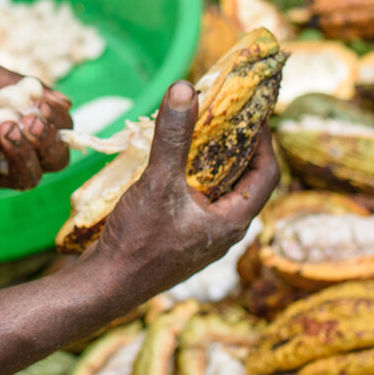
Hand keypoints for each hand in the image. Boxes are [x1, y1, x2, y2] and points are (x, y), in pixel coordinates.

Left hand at [0, 62, 73, 193]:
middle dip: (49, 142)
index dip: (61, 123)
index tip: (46, 105)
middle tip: (32, 121)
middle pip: (52, 162)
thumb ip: (23, 87)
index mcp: (23, 127)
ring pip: (27, 177)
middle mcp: (13, 153)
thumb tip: (65, 101)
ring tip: (7, 128)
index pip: (60, 135)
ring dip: (24, 152)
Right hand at [88, 82, 279, 296]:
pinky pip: (197, 199)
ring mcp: (202, 236)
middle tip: (224, 112)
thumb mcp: (158, 182)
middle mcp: (224, 230)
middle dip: (236, 144)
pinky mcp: (181, 237)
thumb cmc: (139, 241)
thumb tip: (185, 88)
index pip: (267, 172)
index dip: (265, 139)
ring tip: (198, 129)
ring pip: (219, 189)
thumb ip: (173, 136)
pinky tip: (171, 160)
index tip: (253, 109)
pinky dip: (192, 175)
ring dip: (212, 159)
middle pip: (244, 179)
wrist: (106, 286)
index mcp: (233, 221)